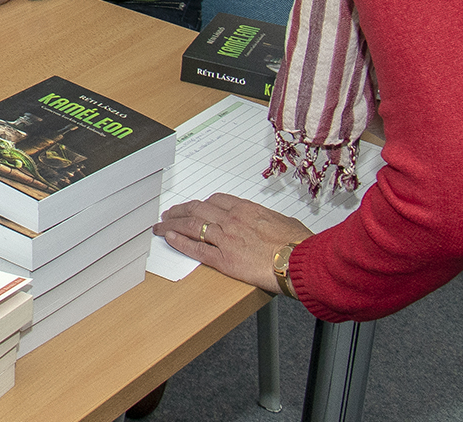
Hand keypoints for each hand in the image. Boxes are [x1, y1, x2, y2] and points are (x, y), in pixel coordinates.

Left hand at [155, 194, 313, 292]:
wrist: (300, 262)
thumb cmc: (299, 244)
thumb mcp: (286, 223)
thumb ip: (273, 221)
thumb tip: (275, 224)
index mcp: (247, 209)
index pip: (216, 200)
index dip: (202, 203)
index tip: (195, 206)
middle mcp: (232, 220)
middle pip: (198, 209)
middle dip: (181, 210)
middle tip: (170, 212)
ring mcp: (225, 238)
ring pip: (191, 226)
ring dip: (172, 224)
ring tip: (161, 225)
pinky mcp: (223, 259)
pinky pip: (195, 248)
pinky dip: (179, 242)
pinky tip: (169, 238)